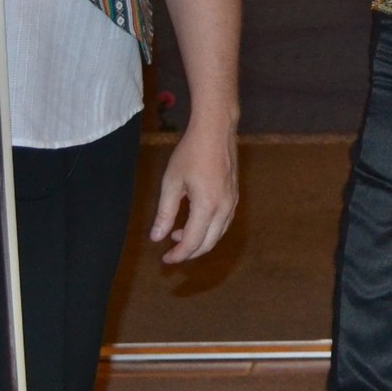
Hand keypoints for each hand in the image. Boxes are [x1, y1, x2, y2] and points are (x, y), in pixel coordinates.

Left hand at [151, 116, 237, 263]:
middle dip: (189, 252)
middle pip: (209, 243)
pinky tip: (195, 222)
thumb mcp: (171, 182)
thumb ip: (165, 213)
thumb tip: (156, 238)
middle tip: (171, 254)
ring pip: (219, 234)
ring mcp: (232, 202)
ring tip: (178, 235)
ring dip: (200, 241)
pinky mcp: (235, 195)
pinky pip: (224, 222)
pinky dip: (210, 230)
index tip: (165, 260)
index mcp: (207, 206)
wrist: (216, 130)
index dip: (178, 254)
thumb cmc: (190, 153)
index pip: (192, 241)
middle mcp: (224, 208)